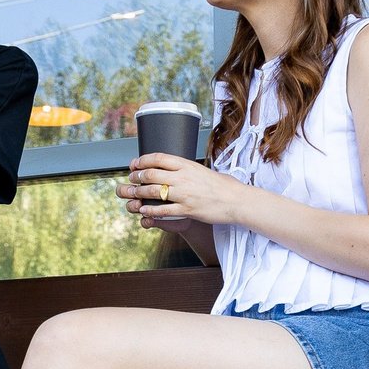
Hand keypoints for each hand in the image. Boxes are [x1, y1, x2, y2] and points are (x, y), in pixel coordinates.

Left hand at [115, 153, 241, 227]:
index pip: (158, 158)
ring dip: (139, 193)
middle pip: (151, 174)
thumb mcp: (202, 170)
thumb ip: (186, 169)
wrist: (236, 200)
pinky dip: (150, 210)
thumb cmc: (223, 186)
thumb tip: (172, 168)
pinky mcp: (186, 210)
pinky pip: (162, 210)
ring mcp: (184, 194)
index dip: (142, 160)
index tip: (135, 164)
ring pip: (153, 192)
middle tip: (131, 179)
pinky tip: (144, 210)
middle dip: (137, 177)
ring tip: (134, 194)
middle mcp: (183, 178)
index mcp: (187, 165)